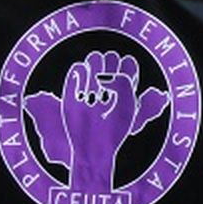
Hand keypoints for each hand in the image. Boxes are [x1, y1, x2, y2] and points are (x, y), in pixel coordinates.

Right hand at [23, 51, 170, 192]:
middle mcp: (110, 81)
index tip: (124, 90)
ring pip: (94, 56)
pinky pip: (77, 67)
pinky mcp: (74, 87)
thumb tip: (104, 74)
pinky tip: (83, 95)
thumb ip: (123, 82)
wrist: (93, 147)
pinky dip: (81, 77)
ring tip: (95, 94)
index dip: (127, 71)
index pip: (128, 62)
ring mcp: (92, 83)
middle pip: (111, 56)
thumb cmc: (115, 129)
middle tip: (107, 93)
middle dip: (110, 70)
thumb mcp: (128, 106)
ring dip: (96, 71)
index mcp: (126, 85)